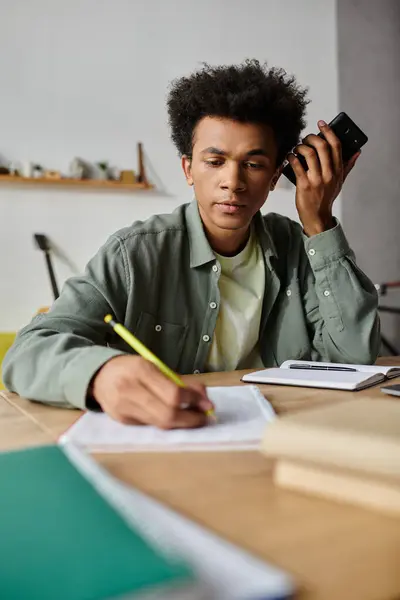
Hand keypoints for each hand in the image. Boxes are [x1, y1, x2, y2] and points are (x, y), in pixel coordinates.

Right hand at [91, 355, 213, 428]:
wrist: (99, 376)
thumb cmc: (131, 369)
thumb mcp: (154, 366)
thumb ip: (179, 381)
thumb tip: (204, 397)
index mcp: (141, 370)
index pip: (173, 394)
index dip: (193, 401)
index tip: (207, 403)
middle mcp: (130, 390)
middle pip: (167, 414)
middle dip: (190, 419)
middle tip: (205, 417)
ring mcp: (124, 408)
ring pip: (160, 423)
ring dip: (181, 423)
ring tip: (193, 417)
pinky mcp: (122, 421)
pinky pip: (150, 424)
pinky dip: (164, 422)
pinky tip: (171, 416)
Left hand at [288, 120, 360, 236]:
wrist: (317, 217)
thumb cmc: (327, 198)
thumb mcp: (340, 182)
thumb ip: (347, 166)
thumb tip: (357, 152)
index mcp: (338, 171)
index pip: (336, 145)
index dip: (328, 131)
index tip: (321, 123)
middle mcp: (328, 174)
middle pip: (322, 146)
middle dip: (312, 137)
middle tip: (306, 138)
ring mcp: (316, 179)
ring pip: (309, 153)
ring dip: (301, 146)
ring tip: (297, 148)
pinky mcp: (304, 185)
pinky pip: (297, 165)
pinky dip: (292, 157)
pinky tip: (290, 156)